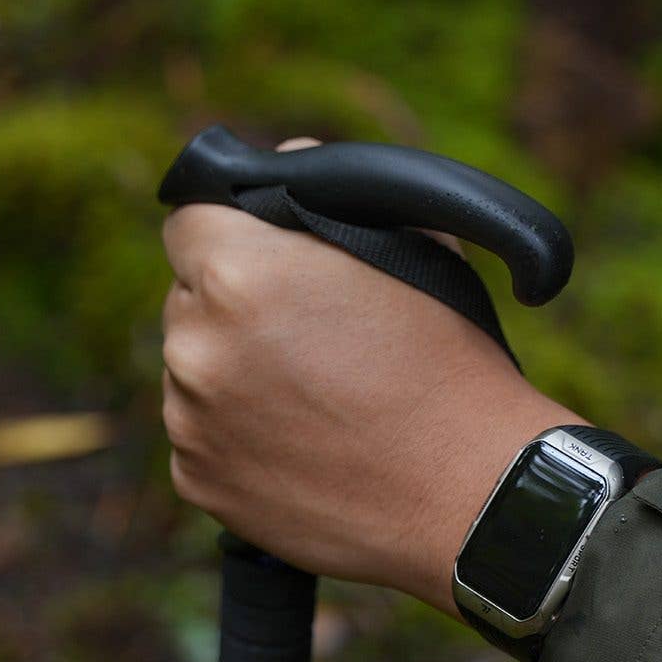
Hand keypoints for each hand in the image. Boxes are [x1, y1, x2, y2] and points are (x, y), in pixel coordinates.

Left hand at [160, 138, 581, 612]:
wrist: (473, 494)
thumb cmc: (453, 364)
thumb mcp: (410, 246)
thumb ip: (326, 195)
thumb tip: (278, 167)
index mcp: (238, 271)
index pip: (188, 221)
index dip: (228, 233)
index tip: (263, 257)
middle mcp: (196, 343)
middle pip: (187, 300)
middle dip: (232, 308)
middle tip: (307, 337)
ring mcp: (190, 419)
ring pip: (192, 372)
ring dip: (233, 375)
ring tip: (316, 400)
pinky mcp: (196, 481)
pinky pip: (202, 438)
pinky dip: (239, 439)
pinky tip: (306, 446)